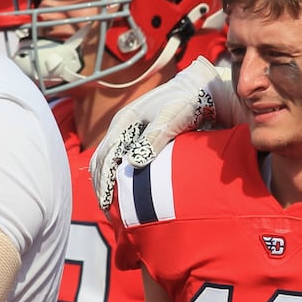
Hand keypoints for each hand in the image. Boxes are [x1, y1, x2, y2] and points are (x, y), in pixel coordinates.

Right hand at [90, 57, 240, 209]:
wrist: (200, 88)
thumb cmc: (186, 101)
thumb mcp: (171, 119)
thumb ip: (153, 139)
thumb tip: (131, 164)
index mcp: (124, 122)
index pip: (105, 157)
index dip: (103, 182)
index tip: (107, 205)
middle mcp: (122, 127)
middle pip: (101, 161)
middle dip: (101, 186)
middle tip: (108, 212)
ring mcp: (129, 132)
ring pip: (109, 161)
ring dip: (107, 183)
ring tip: (113, 207)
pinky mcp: (140, 137)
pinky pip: (121, 159)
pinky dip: (118, 176)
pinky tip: (125, 191)